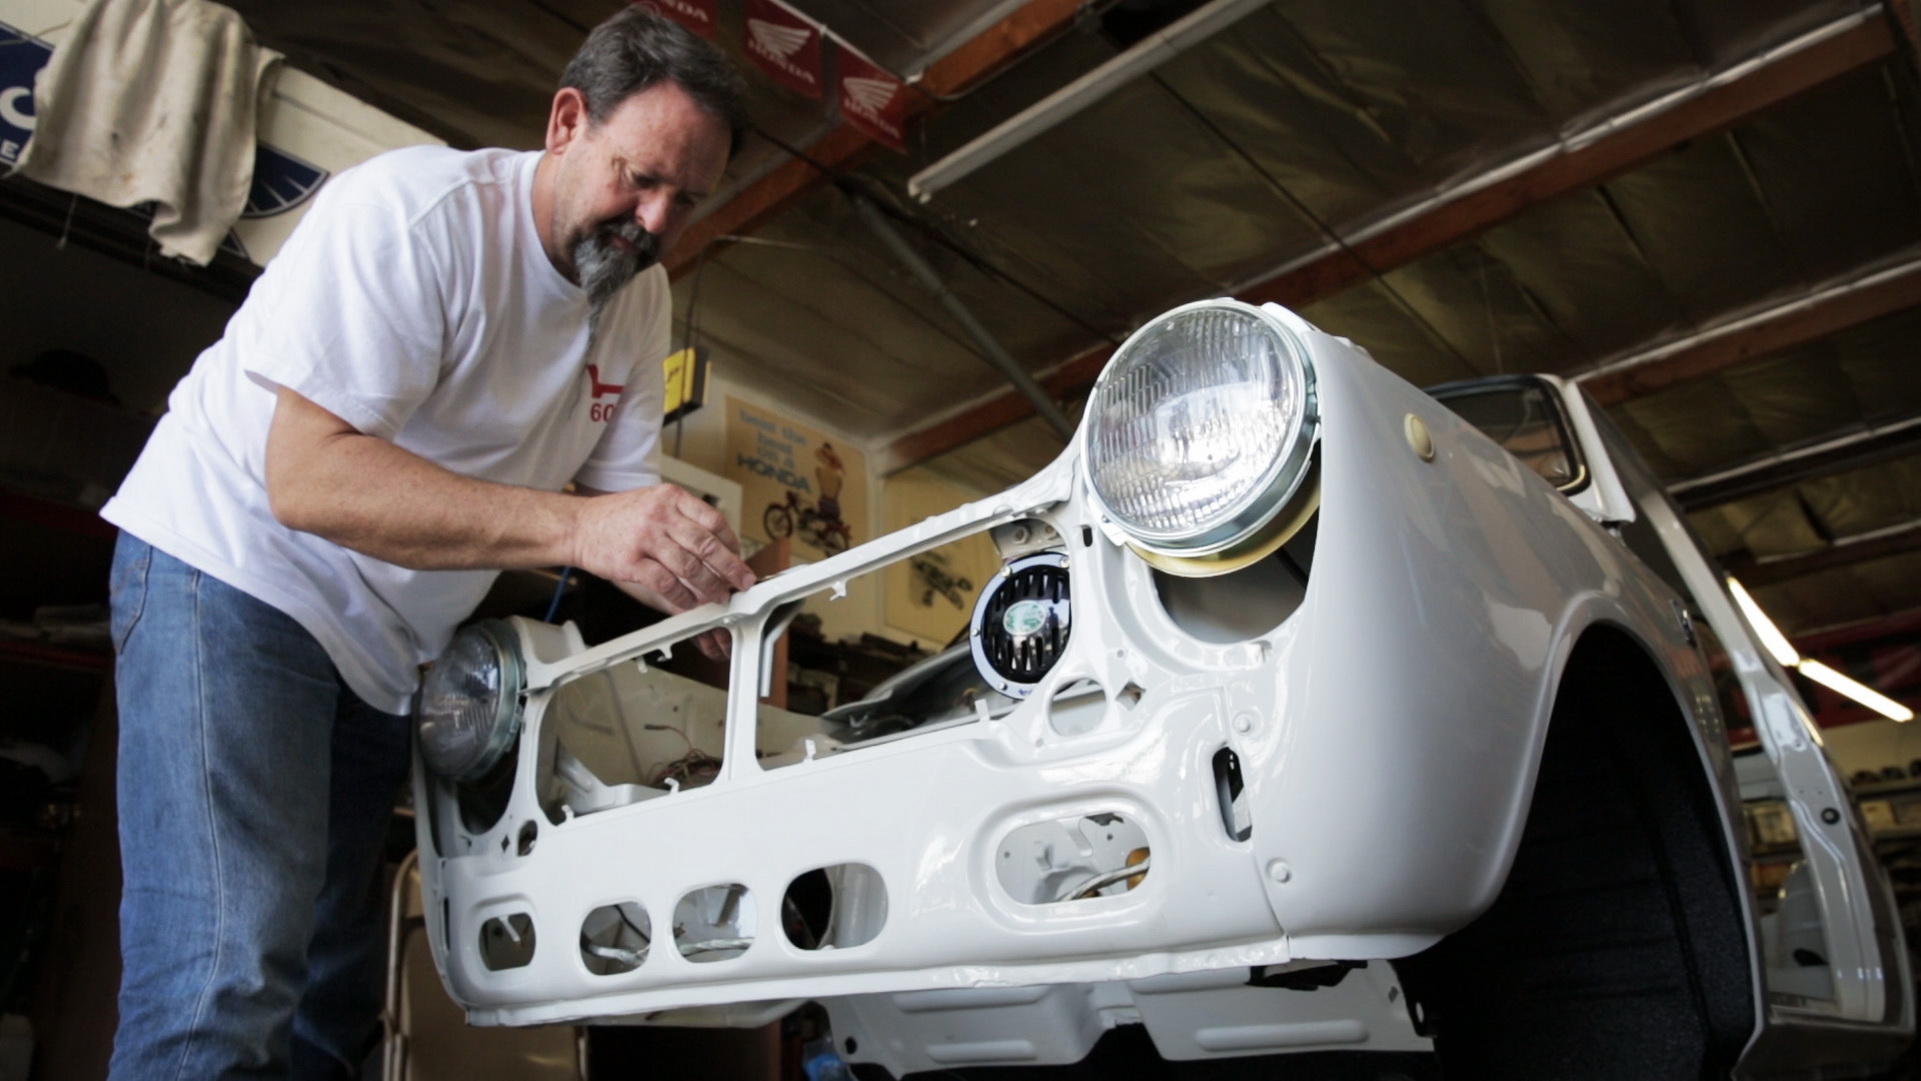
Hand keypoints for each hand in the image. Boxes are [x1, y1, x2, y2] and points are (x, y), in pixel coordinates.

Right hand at [572, 485, 755, 638]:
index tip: (739, 558)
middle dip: (730, 568)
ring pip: (689, 567)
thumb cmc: (616, 517)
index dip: (732, 544)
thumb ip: (683, 517)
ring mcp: (645, 538)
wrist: (577, 525)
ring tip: (719, 597)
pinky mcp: (631, 562)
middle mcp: (660, 515)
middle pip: (706, 545)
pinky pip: (666, 583)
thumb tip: (716, 543)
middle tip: (742, 582)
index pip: (713, 520)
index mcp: (670, 497)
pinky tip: (690, 604)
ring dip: (709, 587)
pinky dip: (682, 597)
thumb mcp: (653, 502)